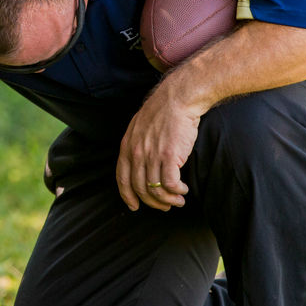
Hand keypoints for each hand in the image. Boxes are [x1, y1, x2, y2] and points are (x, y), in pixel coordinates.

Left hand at [116, 75, 203, 211]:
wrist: (178, 98)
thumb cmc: (163, 111)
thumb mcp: (139, 127)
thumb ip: (137, 145)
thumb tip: (141, 164)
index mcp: (127, 147)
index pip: (122, 179)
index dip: (127, 195)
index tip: (134, 206)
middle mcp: (136, 153)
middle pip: (140, 188)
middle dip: (153, 202)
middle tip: (165, 206)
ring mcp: (152, 155)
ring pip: (155, 190)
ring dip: (168, 200)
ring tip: (178, 200)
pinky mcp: (169, 157)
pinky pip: (170, 184)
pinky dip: (177, 192)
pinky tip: (183, 190)